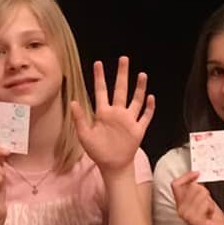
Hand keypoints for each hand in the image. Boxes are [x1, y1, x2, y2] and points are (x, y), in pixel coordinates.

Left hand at [73, 57, 154, 173]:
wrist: (112, 165)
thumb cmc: (98, 151)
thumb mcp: (84, 135)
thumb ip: (79, 118)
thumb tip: (72, 102)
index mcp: (103, 113)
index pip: (101, 91)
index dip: (99, 77)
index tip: (98, 63)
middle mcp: (117, 113)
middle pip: (121, 89)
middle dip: (122, 74)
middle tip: (123, 59)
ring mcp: (129, 120)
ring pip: (136, 100)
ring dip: (139, 88)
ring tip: (142, 74)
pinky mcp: (138, 129)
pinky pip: (145, 116)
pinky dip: (149, 108)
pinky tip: (151, 98)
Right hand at [171, 171, 223, 224]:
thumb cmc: (211, 218)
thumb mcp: (203, 198)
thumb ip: (196, 188)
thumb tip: (196, 174)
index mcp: (180, 203)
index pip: (176, 184)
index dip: (186, 176)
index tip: (197, 174)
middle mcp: (181, 209)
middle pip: (193, 186)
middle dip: (204, 191)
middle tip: (206, 202)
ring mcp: (186, 215)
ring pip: (200, 193)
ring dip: (208, 201)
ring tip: (208, 210)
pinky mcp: (194, 220)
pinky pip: (204, 203)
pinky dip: (210, 207)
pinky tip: (209, 214)